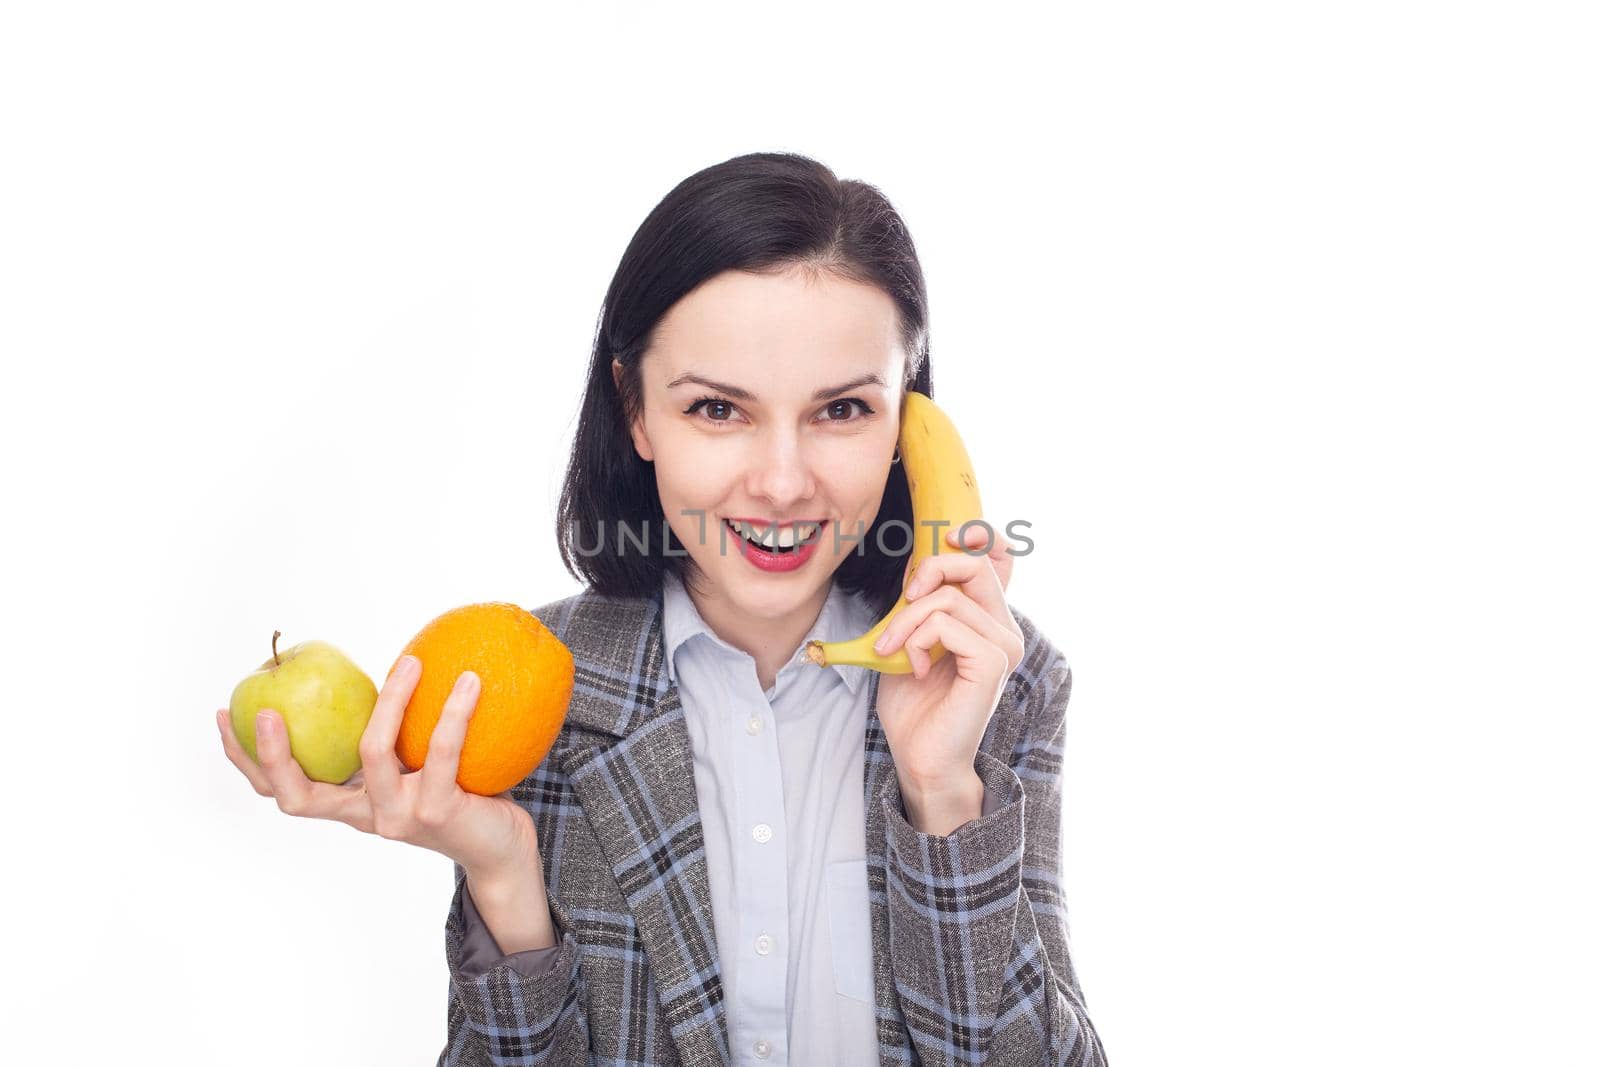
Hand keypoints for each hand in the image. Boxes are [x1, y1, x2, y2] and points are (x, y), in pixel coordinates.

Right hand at [216, 655, 537, 879]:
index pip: (281, 788)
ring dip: (391, 700)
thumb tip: (382, 661)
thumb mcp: (412, 763)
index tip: (223, 714)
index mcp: (348, 803)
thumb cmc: (457, 795)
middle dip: (271, 755)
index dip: (245, 758)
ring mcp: (397, 817)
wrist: (501, 848)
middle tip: (266, 707)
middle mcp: (364, 815)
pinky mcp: (436, 812)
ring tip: (410, 661)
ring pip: (372, 753)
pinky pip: (441, 750)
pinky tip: (469, 680)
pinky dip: (454, 711)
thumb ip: (389, 731)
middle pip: (297, 795)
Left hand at [872, 523, 1025, 800]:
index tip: (950, 535)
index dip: (981, 536)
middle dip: (930, 568)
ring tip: (892, 649)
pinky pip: (947, 624)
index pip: (1001, 560)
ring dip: (905, 619)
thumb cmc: (914, 704)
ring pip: (948, 598)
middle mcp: (1004, 630)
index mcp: (989, 621)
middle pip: (975, 564)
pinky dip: (917, 639)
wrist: (920, 758)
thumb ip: (921, 603)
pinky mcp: (992, 663)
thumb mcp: (909, 639)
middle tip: (903, 599)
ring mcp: (1003, 646)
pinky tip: (914, 668)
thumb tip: (915, 563)